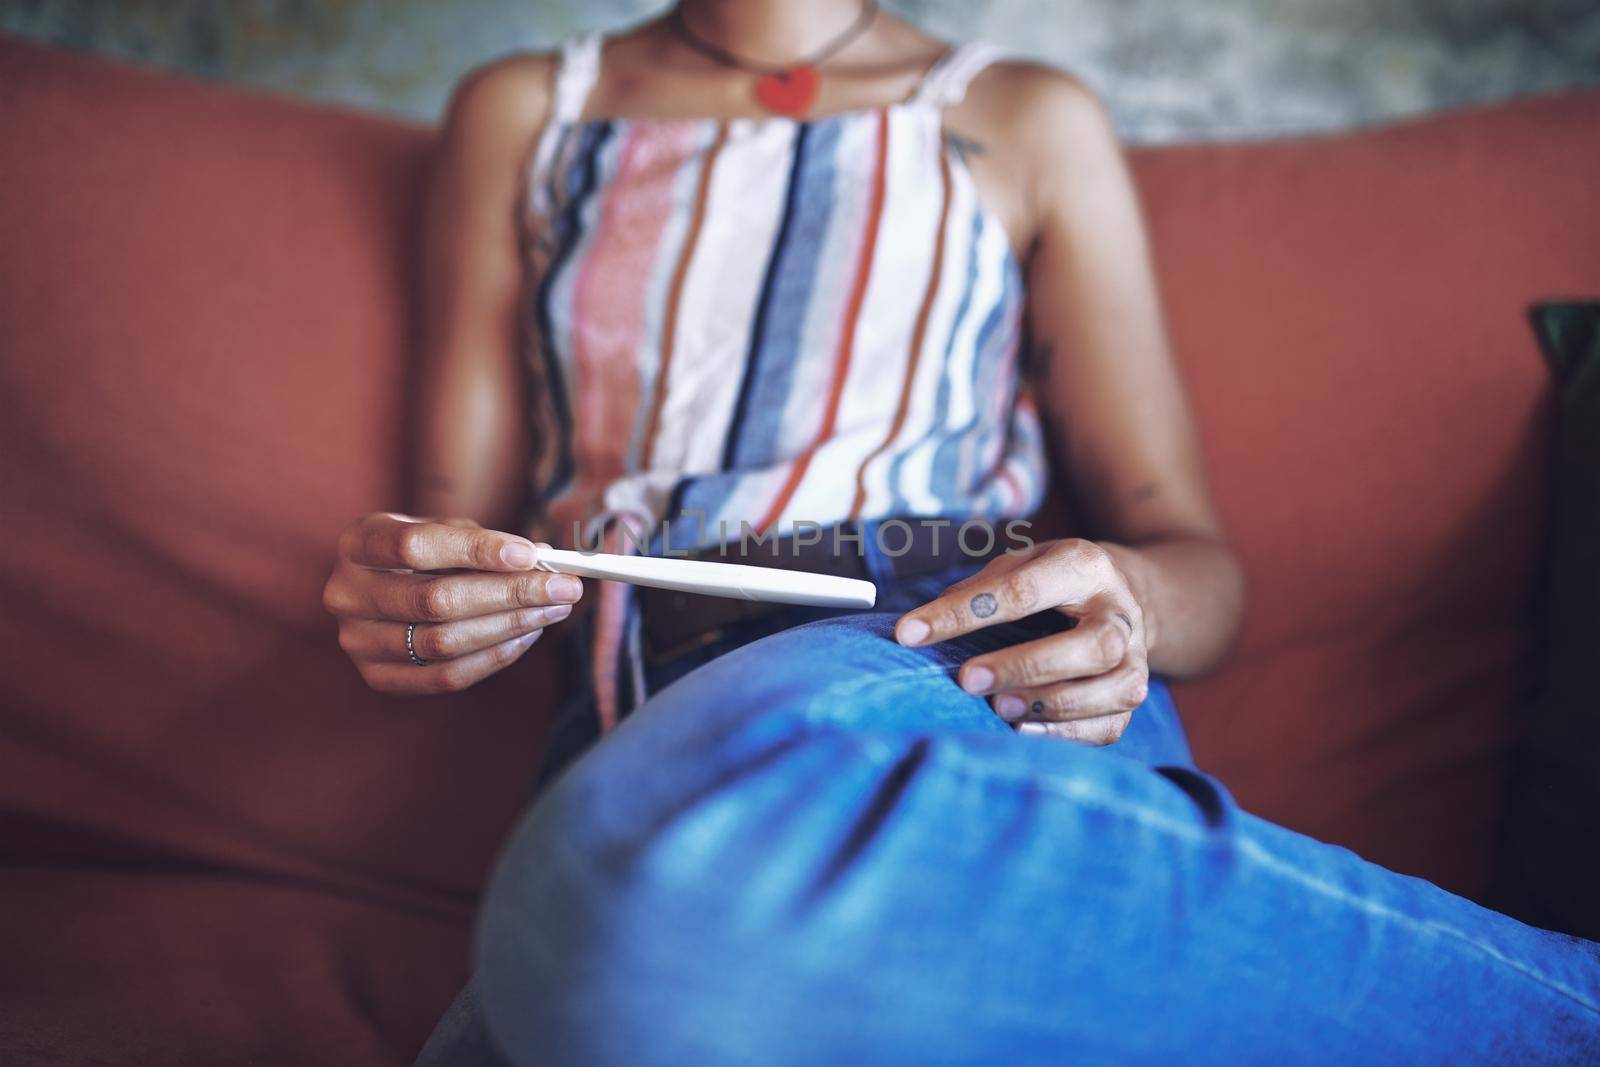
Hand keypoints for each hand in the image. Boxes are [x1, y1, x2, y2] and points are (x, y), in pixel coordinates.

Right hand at [322, 513, 582, 694]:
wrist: (382, 588)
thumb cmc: (422, 553)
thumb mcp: (442, 531)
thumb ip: (484, 541)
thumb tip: (543, 557)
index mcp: (358, 543)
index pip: (415, 546)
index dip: (476, 550)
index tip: (530, 554)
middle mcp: (346, 593)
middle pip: (435, 600)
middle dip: (509, 594)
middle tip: (564, 587)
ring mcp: (357, 642)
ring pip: (443, 643)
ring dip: (509, 627)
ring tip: (554, 609)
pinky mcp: (377, 677)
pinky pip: (444, 677)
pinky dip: (493, 657)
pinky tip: (527, 635)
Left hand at [894, 539, 1148, 744]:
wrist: (1123, 596)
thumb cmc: (1053, 582)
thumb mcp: (1022, 563)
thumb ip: (979, 588)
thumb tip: (925, 624)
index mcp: (1085, 566)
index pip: (1024, 589)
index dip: (964, 613)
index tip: (910, 633)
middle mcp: (1119, 612)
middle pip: (1091, 645)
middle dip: (1027, 665)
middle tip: (968, 679)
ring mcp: (1134, 657)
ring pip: (1113, 689)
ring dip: (1051, 703)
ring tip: (997, 708)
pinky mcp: (1131, 696)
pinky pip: (1109, 725)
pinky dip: (1067, 734)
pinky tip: (1023, 728)